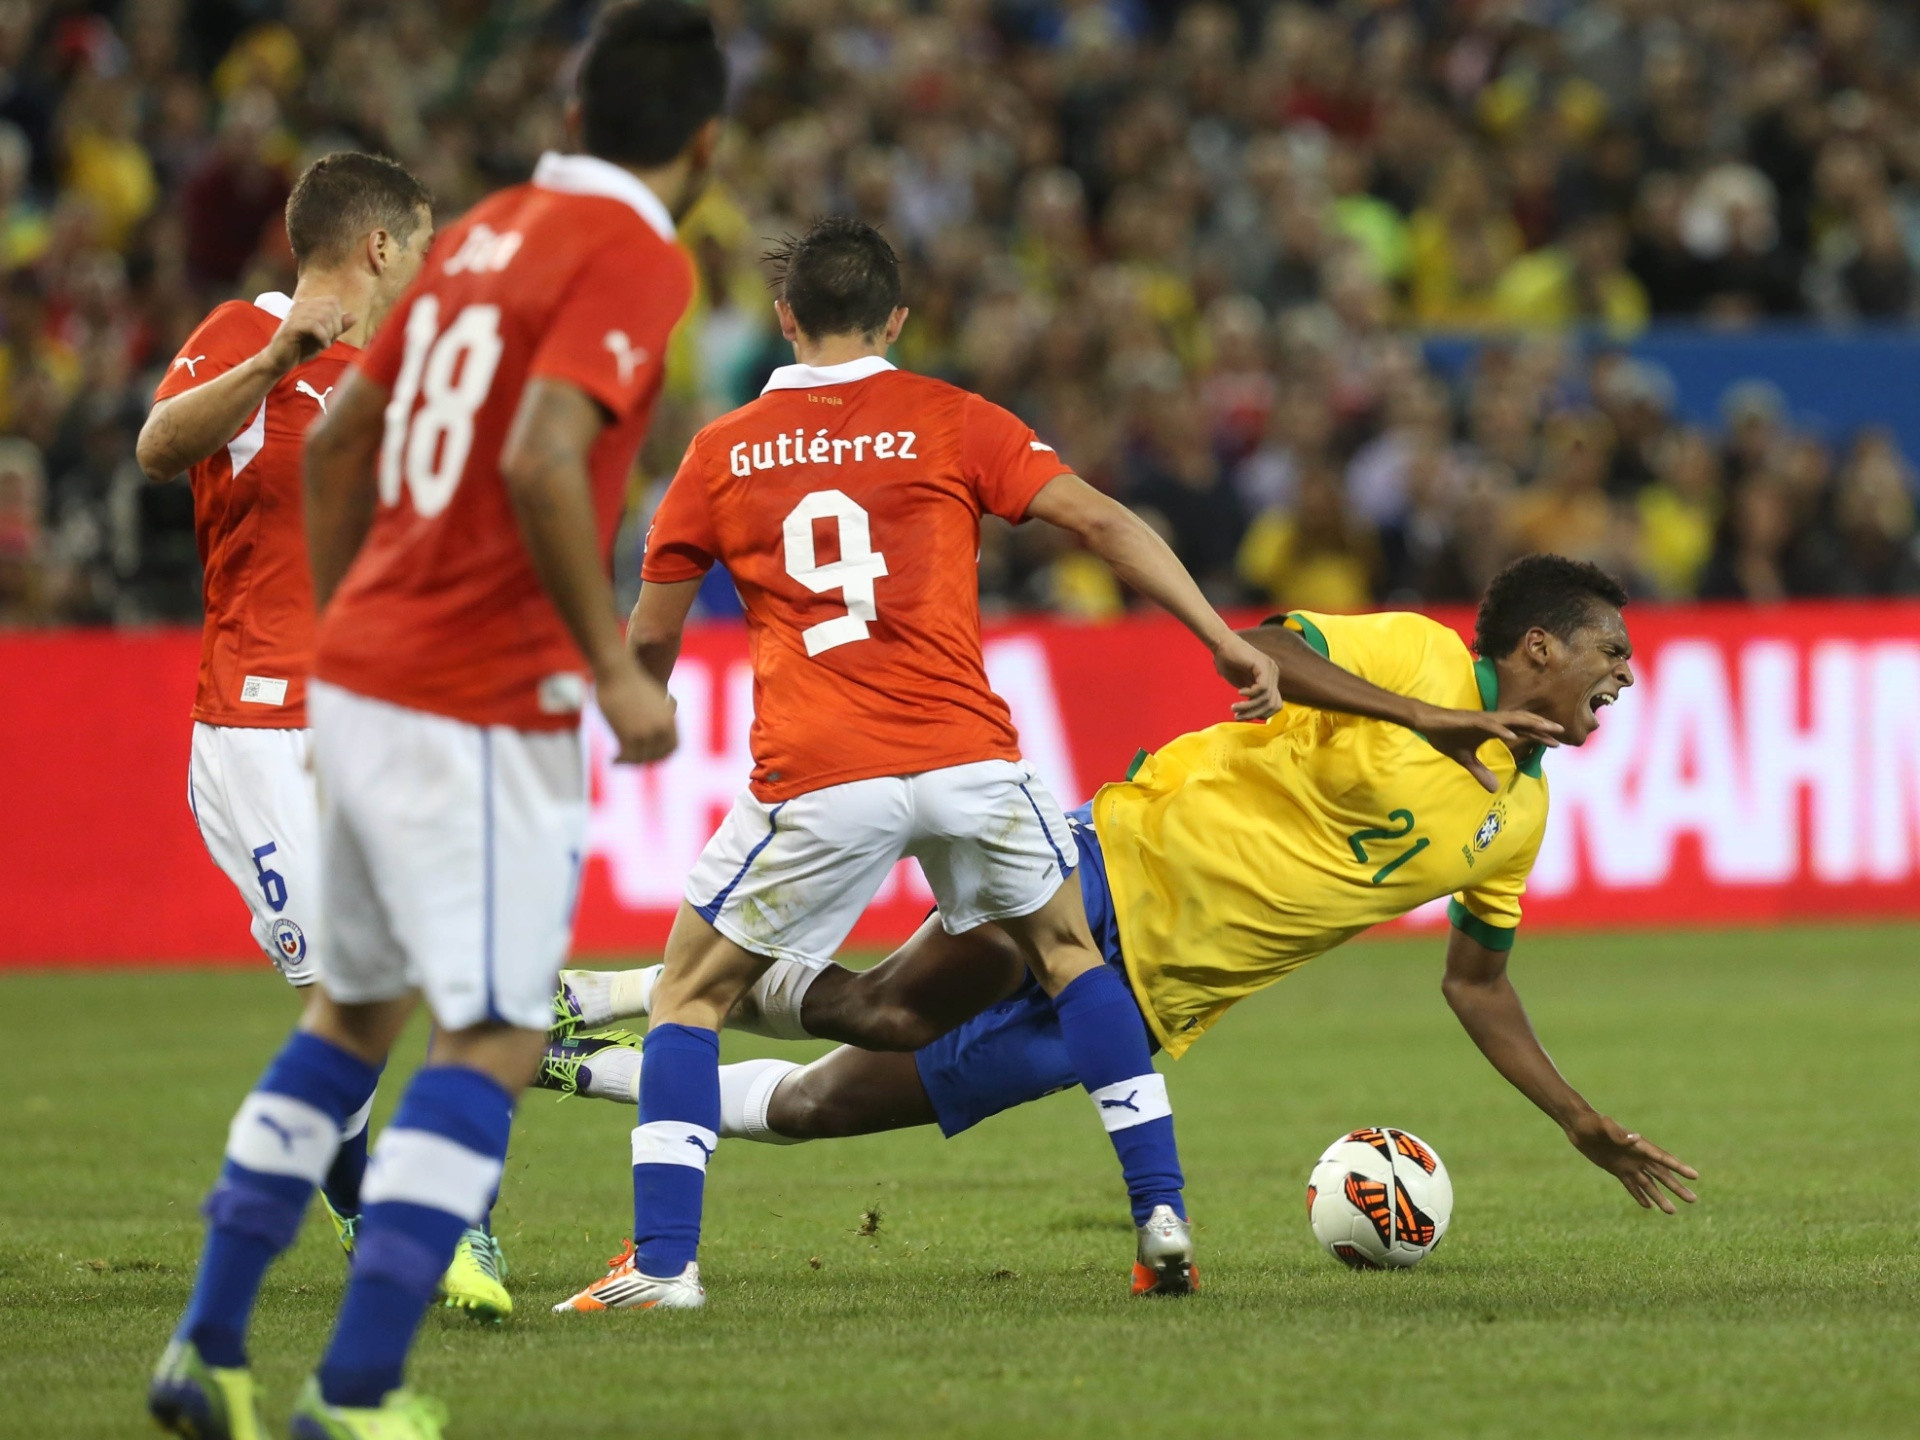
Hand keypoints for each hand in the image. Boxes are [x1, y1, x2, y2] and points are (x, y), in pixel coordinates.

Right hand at [264, 296, 353, 373]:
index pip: (333, 301)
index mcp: (309, 305)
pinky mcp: (291, 327)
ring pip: (322, 316)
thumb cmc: (302, 348)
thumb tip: (354, 316)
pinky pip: (313, 326)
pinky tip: (322, 346)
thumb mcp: (326, 337)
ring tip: (325, 344)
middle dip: (335, 326)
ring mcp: (294, 315)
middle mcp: (301, 306)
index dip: (338, 317)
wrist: (281, 361)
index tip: (333, 333)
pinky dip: (323, 337)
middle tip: (329, 340)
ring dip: (329, 333)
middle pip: (330, 308)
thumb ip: (339, 327)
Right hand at [595, 661, 678, 763]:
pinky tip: (612, 759)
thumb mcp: (652, 696)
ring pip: (640, 758)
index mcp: (669, 719)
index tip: (649, 757)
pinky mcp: (629, 736)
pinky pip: (627, 757)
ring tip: (618, 761)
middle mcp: (661, 729)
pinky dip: (619, 761)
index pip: (673, 747)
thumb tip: (668, 706)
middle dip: (643, 760)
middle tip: (630, 760)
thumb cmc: (631, 681)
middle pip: (657, 755)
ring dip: (629, 762)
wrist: (618, 673)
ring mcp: (646, 734)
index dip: (662, 755)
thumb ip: (659, 709)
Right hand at [1214, 632, 1282, 720]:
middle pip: (1274, 704)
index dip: (1262, 714)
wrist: (1221, 644)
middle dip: (1255, 714)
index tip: (1244, 716)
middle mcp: (1274, 673)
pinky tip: (1239, 692)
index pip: (1276, 704)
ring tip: (1235, 708)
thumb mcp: (1242, 685)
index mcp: (1271, 678)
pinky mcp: (1263, 665)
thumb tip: (1259, 715)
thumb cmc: (1228, 663)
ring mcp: (1270, 668)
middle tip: (1238, 716)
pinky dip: (1250, 694)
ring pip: (1267, 698)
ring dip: (1249, 706)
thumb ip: (1252, 697)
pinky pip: (1262, 688)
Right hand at [1415, 704, 1562, 791]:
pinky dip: (1502, 730)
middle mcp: (1493, 721)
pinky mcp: (1472, 721)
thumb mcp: (1465, 760)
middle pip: (1523, 723)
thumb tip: (1493, 789)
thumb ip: (1480, 772)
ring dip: (1530, 724)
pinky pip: (1490, 725)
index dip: (1538, 736)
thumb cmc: (1446, 736)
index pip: (1522, 731)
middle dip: (1542, 727)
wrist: (1427, 723)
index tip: (1556, 743)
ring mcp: (1484, 720)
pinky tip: (1514, 736)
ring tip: (1546, 728)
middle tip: (1562, 732)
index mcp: (1494, 728)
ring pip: (1512, 720)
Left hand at [1566, 1112, 1698, 1213]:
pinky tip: (1649, 1207)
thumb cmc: (1591, 1122)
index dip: (1679, 1167)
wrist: (1578, 1125)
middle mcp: (1637, 1156)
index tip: (1695, 1176)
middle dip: (1677, 1187)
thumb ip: (1618, 1133)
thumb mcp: (1603, 1126)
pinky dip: (1640, 1196)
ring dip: (1660, 1197)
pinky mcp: (1616, 1169)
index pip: (1662, 1158)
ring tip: (1672, 1212)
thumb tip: (1635, 1139)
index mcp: (1638, 1145)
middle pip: (1662, 1174)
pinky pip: (1631, 1185)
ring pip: (1648, 1184)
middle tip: (1693, 1200)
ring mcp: (1628, 1164)